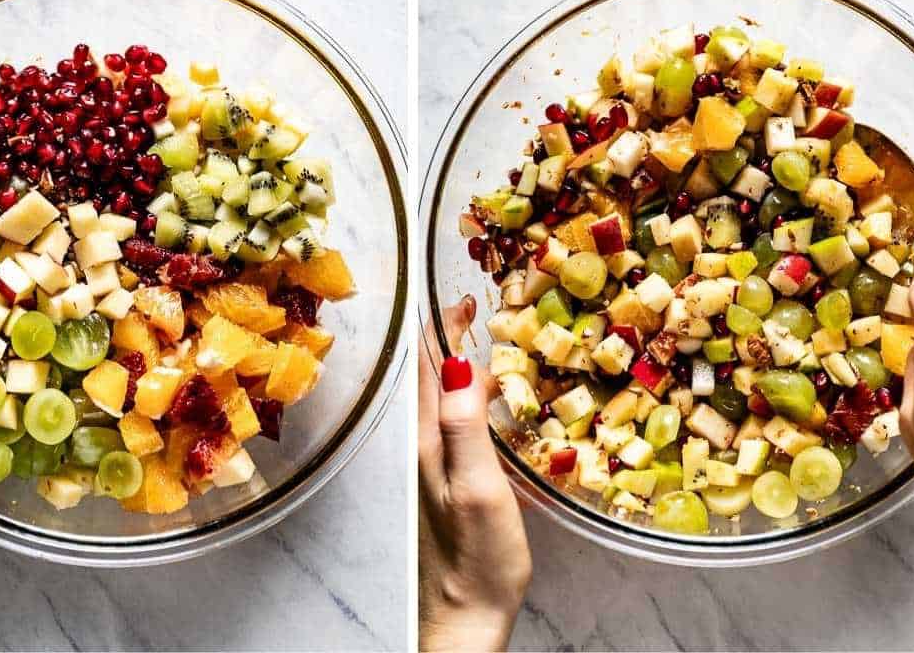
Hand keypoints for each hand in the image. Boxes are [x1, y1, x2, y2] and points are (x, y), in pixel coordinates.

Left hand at [418, 296, 530, 651]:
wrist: (464, 618)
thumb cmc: (476, 559)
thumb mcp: (478, 488)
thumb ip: (465, 426)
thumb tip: (457, 364)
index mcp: (429, 441)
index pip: (427, 368)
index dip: (441, 328)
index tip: (461, 296)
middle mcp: (426, 449)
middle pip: (429, 378)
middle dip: (446, 336)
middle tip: (473, 306)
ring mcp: (436, 466)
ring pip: (442, 400)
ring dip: (455, 365)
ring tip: (479, 340)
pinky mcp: (452, 484)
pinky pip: (456, 424)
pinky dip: (469, 398)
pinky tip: (487, 404)